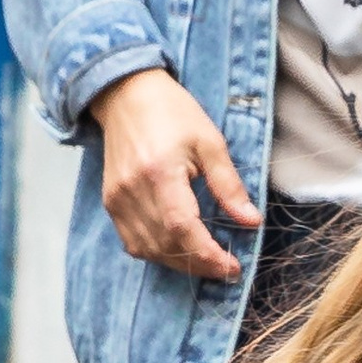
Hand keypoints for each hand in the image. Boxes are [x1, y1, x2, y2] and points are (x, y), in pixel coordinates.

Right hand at [92, 64, 257, 280]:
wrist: (127, 94)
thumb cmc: (171, 113)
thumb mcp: (210, 141)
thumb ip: (228, 185)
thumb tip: (251, 221)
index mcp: (159, 172)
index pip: (183, 228)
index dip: (208, 255)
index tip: (232, 267)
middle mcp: (133, 190)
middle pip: (166, 245)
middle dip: (199, 264)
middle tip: (226, 268)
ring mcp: (117, 199)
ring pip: (148, 249)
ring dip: (179, 263)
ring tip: (205, 261)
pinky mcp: (111, 202)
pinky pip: (132, 242)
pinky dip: (157, 253)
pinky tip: (177, 250)